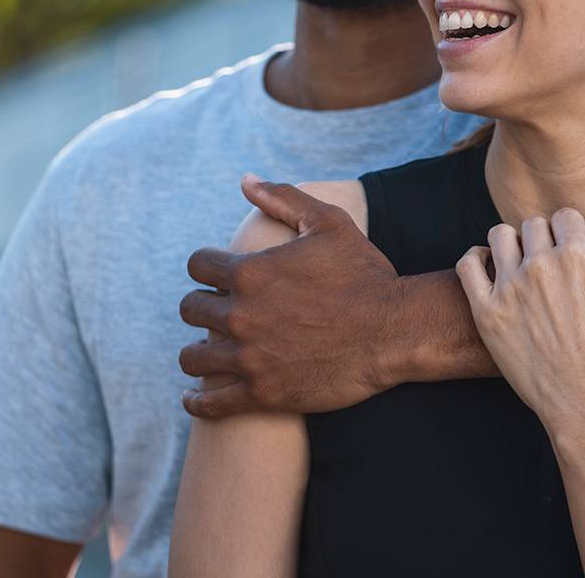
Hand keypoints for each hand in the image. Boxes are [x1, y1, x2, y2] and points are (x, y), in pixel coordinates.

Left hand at [179, 179, 401, 417]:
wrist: (395, 331)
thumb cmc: (365, 274)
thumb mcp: (328, 223)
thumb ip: (284, 198)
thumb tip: (246, 180)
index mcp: (250, 272)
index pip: (197, 266)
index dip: (206, 268)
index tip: (216, 277)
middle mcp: (241, 315)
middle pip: (189, 309)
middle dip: (200, 307)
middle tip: (215, 313)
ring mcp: (250, 357)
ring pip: (192, 356)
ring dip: (196, 351)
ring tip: (205, 353)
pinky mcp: (263, 393)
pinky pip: (210, 403)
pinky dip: (197, 401)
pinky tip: (195, 397)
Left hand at [456, 204, 584, 431]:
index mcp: (580, 257)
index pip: (565, 216)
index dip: (571, 231)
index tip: (572, 252)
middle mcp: (542, 266)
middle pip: (533, 225)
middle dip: (543, 239)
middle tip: (550, 265)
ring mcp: (510, 288)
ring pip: (500, 236)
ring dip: (511, 244)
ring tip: (521, 264)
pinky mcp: (486, 312)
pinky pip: (468, 265)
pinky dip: (475, 258)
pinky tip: (489, 268)